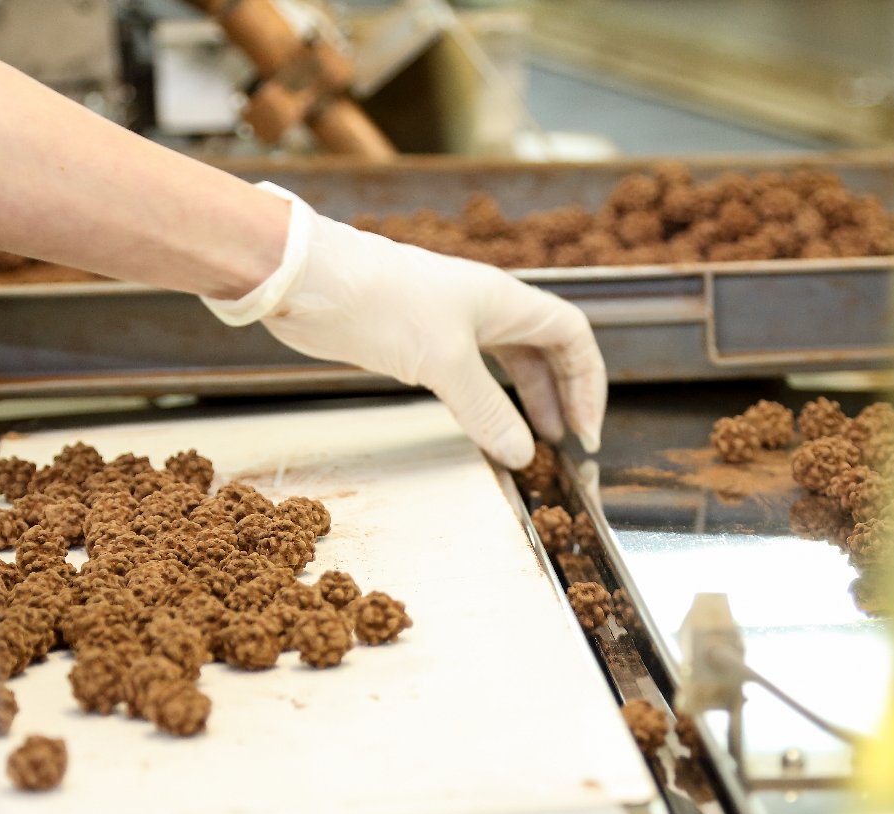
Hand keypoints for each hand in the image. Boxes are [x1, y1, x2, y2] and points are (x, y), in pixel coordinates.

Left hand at [204, 184, 606, 469]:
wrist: (305, 279)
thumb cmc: (378, 301)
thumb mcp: (443, 362)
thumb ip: (486, 410)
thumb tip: (522, 454)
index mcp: (504, 300)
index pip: (572, 336)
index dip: (588, 383)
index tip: (584, 431)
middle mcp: (485, 307)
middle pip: (545, 350)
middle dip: (562, 396)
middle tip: (565, 444)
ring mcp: (451, 322)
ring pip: (508, 362)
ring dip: (525, 400)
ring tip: (532, 441)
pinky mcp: (419, 340)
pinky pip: (471, 373)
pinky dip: (486, 401)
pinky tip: (482, 425)